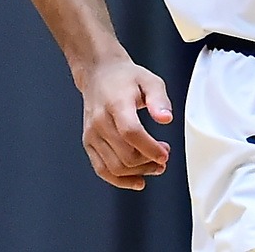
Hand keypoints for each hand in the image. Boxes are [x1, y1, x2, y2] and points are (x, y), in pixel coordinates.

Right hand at [77, 58, 173, 189]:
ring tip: (154, 166)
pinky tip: (137, 179)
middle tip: (164, 156)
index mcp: (116, 104)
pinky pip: (101, 169)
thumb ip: (160, 100)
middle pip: (124, 154)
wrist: (99, 74)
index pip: (131, 132)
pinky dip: (120, 180)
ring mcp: (92, 134)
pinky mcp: (88, 143)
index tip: (165, 154)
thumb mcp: (150, 80)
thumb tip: (166, 119)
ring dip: (138, 172)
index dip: (150, 148)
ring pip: (114, 166)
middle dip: (148, 162)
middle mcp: (100, 121)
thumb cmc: (126, 78)